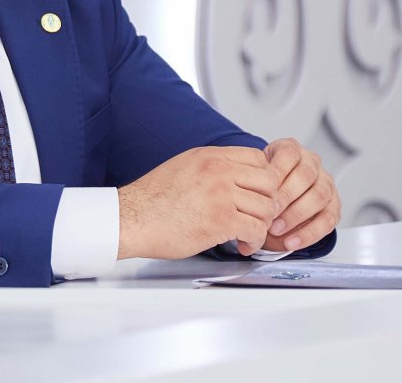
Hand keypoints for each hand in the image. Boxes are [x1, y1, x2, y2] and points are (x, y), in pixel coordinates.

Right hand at [117, 146, 279, 259]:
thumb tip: (235, 175)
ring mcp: (221, 194)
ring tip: (248, 234)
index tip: (258, 193)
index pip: (258, 158)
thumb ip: (212, 167)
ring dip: (261, 226)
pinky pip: (255, 230)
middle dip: (268, 202)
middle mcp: (218, 170)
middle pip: (269, 182)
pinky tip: (243, 245)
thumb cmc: (152, 199)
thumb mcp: (184, 166)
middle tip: (258, 215)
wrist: (132, 218)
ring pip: (266, 208)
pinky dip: (254, 241)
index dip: (263, 179)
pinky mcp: (220, 220)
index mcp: (210, 156)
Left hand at [241, 138, 339, 254]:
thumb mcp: (255, 175)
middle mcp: (313, 164)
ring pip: (319, 197)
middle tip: (268, 213)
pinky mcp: (334, 205)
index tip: (261, 191)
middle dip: (286, 197)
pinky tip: (291, 242)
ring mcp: (326, 183)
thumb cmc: (263, 183)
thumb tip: (240, 200)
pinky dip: (308, 234)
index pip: (289, 155)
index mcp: (293, 149)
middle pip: (306, 176)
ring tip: (276, 230)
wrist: (277, 192)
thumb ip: (252, 181)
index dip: (276, 173)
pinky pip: (327, 220)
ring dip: (296, 215)